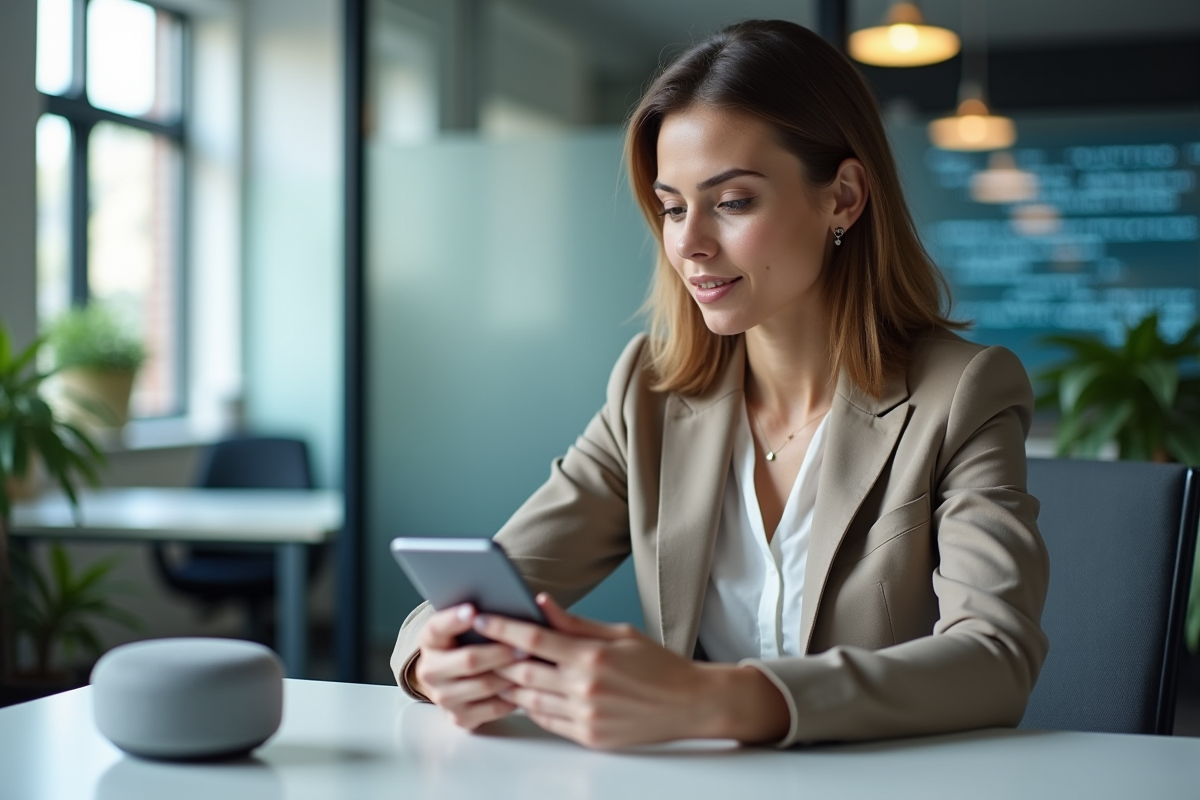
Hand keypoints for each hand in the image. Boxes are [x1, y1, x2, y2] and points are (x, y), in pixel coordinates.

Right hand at [412, 604, 527, 729]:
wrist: (450, 680)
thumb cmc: (465, 643)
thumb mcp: (462, 626)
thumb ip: (476, 615)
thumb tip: (503, 601)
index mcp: (429, 640)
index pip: (438, 627)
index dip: (454, 619)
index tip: (473, 609)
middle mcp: (430, 670)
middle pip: (469, 660)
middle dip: (500, 652)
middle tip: (525, 645)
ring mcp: (443, 697)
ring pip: (484, 685)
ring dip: (511, 674)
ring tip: (531, 663)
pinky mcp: (459, 717)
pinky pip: (492, 708)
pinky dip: (511, 697)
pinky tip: (525, 685)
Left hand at [477, 594, 787, 748]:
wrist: (690, 704)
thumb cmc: (658, 664)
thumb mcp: (619, 633)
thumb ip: (575, 622)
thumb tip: (540, 603)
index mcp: (592, 656)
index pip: (534, 638)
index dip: (502, 627)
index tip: (481, 617)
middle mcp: (585, 688)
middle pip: (523, 671)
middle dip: (496, 657)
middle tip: (477, 644)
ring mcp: (585, 716)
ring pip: (530, 699)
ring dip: (509, 684)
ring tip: (494, 669)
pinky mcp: (589, 736)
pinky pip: (547, 721)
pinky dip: (530, 706)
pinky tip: (524, 693)